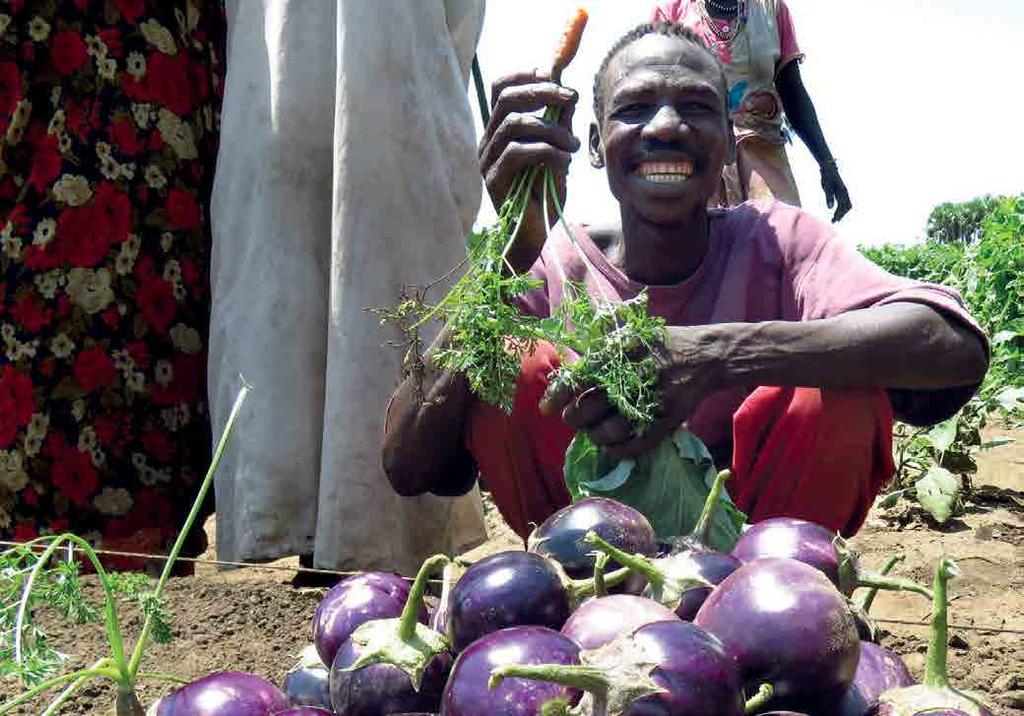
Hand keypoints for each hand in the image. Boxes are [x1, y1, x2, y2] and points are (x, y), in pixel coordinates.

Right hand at [479, 70, 579, 271]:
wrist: (534, 238)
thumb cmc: (545, 196)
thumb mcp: (557, 153)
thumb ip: (559, 125)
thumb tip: (569, 95)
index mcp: (499, 132)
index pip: (501, 88)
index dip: (527, 75)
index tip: (557, 76)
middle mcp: (488, 143)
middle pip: (506, 98)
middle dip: (543, 92)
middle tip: (573, 97)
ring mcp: (487, 162)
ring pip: (515, 124)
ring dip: (552, 128)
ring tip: (572, 145)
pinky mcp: (493, 182)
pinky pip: (518, 152)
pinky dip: (547, 151)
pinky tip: (563, 162)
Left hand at [538, 327, 723, 459]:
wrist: (708, 356)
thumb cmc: (664, 344)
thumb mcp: (634, 334)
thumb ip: (604, 346)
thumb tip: (572, 363)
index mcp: (622, 353)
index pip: (581, 376)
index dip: (559, 395)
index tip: (545, 408)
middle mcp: (634, 377)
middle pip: (590, 407)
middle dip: (574, 418)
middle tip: (572, 419)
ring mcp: (652, 401)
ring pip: (611, 431)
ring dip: (595, 436)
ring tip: (593, 433)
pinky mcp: (668, 420)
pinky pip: (638, 445)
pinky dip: (619, 452)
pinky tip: (612, 449)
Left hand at [820, 161, 851, 222]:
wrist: (829, 167)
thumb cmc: (827, 176)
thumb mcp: (826, 187)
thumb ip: (829, 197)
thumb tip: (830, 208)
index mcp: (842, 191)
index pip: (843, 206)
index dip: (839, 213)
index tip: (834, 220)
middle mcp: (845, 192)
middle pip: (847, 206)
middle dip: (841, 214)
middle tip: (834, 221)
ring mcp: (844, 192)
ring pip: (847, 204)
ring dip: (842, 212)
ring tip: (835, 219)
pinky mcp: (841, 191)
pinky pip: (844, 202)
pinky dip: (841, 208)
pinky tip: (835, 212)